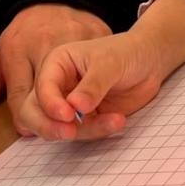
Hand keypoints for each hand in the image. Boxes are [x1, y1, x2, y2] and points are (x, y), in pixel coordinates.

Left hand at [0, 4, 111, 134]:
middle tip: (60, 133)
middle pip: (49, 95)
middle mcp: (46, 44)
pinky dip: (98, 88)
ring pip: (78, 85)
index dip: (27, 119)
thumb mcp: (2, 58)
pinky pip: (100, 71)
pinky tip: (96, 96)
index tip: (32, 131)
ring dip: (79, 108)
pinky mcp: (99, 38)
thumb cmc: (28, 33)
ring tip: (77, 119)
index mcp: (18, 49)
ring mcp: (76, 40)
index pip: (21, 97)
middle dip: (53, 120)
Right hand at [29, 32, 166, 141]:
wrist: (150, 61)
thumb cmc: (127, 52)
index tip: (67, 115)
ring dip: (85, 130)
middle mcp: (58, 86)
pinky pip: (84, 132)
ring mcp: (70, 105)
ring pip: (61, 127)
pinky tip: (119, 121)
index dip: (50, 104)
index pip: (42, 87)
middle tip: (69, 133)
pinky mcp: (86, 119)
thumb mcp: (110, 63)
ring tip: (116, 120)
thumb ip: (92, 85)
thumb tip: (75, 107)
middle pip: (35, 112)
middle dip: (47, 126)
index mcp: (57, 64)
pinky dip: (100, 131)